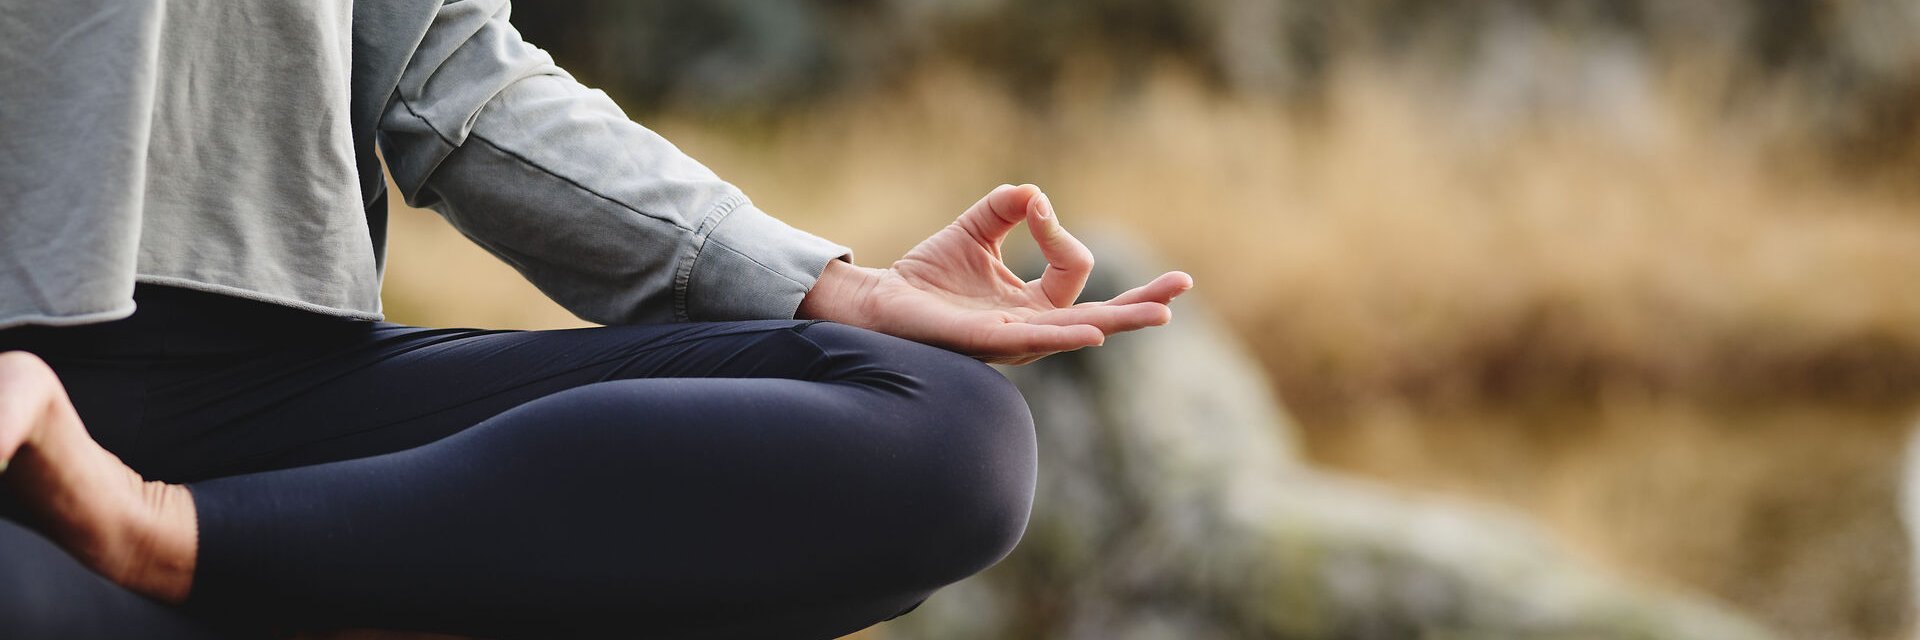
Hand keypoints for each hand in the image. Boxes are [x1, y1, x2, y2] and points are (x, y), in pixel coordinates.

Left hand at [797, 184, 1192, 364]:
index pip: (1075, 269)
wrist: (881, 303)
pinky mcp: (988, 343)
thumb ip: (1005, 208)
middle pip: (1101, 315)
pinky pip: (1035, 340)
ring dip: (1120, 320)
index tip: (1033, 208)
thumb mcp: (974, 230)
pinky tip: (1093, 333)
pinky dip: (1066, 335)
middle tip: (1182, 286)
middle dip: (1142, 301)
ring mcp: (1014, 340)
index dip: (1059, 231)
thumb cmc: (927, 276)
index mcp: (1034, 304)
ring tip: (1159, 315)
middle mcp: (1032, 326)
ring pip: (1078, 330)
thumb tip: (1034, 194)